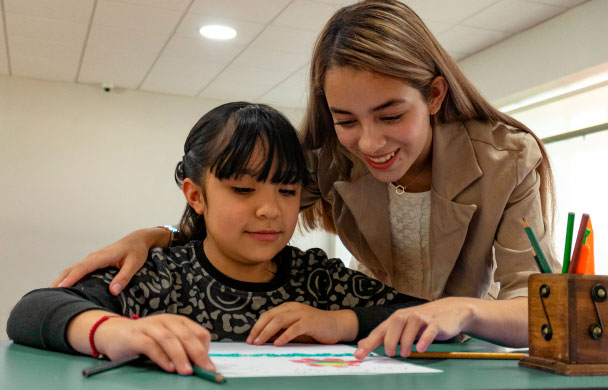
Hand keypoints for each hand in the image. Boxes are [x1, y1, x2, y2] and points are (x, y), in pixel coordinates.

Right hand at [51, 228, 168, 294]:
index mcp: (101, 257)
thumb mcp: (134, 264)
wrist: (138, 239)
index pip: (82, 268)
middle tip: (48, 297)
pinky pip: (78, 270)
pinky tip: (65, 289)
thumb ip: (124, 277)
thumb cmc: (137, 251)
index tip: (60, 288)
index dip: (71, 278)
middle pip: (72, 269)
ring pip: (72, 269)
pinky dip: (69, 278)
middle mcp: (93, 257)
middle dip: (60, 281)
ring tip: (52, 296)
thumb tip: (113, 291)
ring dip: (62, 280)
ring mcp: (92, 259)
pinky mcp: (94, 262)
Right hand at [95, 314, 214, 374]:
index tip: (208, 366)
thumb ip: (181, 349)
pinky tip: (168, 367)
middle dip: (197, 354)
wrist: (113, 333)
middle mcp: (166, 321)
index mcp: (177, 322)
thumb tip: (200, 366)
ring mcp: (150, 326)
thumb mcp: (167, 342)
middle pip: (186, 335)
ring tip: (187, 371)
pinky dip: (161, 357)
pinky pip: (150, 345)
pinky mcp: (135, 336)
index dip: (205, 349)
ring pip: (170, 339)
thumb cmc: (144, 339)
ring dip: (180, 356)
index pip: (198, 332)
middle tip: (204, 370)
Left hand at [246, 302, 357, 345]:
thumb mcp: (295, 328)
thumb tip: (265, 338)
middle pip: (271, 317)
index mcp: (288, 308)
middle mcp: (293, 308)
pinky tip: (278, 344)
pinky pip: (293, 329)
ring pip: (279, 321)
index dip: (257, 326)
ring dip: (267, 332)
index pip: (268, 315)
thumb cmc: (315, 328)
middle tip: (252, 342)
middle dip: (259, 329)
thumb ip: (282, 330)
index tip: (250, 338)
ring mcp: (301, 313)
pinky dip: (284, 336)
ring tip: (260, 342)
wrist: (337, 324)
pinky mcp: (309, 322)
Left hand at [354, 297, 475, 358]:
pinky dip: (424, 339)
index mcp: (397, 318)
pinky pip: (429, 331)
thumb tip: (362, 344)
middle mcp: (407, 316)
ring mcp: (422, 318)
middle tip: (390, 353)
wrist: (450, 310)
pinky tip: (421, 348)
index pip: (380, 330)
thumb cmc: (423, 321)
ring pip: (410, 327)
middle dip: (389, 340)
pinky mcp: (436, 323)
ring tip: (405, 354)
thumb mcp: (403, 327)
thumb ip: (384, 336)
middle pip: (394, 325)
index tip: (359, 355)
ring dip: (405, 341)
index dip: (369, 342)